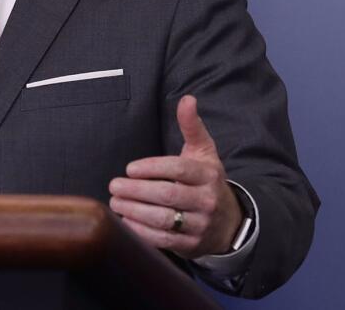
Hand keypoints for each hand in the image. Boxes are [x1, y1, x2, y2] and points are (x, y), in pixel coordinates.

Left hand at [108, 95, 242, 257]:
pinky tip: (125, 223)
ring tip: (115, 203)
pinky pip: (164, 240)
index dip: (152, 168)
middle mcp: (207, 200)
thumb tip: (187, 98)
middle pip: (168, 195)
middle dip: (137, 191)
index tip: (130, 169)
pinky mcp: (191, 245)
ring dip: (135, 212)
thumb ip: (192, 126)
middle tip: (114, 185)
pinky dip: (142, 233)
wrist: (229, 222)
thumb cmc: (208, 181)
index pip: (179, 169)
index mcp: (208, 175)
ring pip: (164, 219)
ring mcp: (200, 224)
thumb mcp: (204, 152)